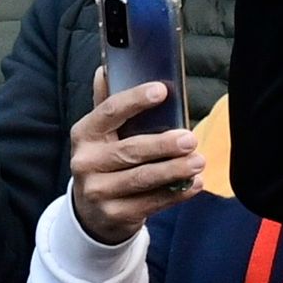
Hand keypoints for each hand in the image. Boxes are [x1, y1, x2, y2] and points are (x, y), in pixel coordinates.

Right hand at [67, 67, 206, 240]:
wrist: (91, 211)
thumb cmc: (106, 161)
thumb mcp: (101, 134)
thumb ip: (107, 103)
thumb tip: (104, 68)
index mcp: (84, 135)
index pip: (108, 113)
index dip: (135, 101)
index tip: (162, 91)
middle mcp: (85, 163)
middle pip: (129, 150)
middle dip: (162, 145)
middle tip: (190, 139)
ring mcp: (97, 191)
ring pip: (142, 178)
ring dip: (173, 170)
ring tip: (198, 162)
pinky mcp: (114, 214)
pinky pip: (151, 202)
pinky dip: (176, 193)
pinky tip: (194, 184)